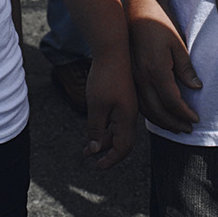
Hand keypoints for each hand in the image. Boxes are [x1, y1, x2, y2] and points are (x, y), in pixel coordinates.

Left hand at [81, 47, 137, 169]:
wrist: (113, 50)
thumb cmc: (104, 78)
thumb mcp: (96, 107)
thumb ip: (96, 129)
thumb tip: (95, 149)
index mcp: (126, 119)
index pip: (122, 148)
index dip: (110, 160)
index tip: (98, 166)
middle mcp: (129, 114)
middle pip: (121, 141)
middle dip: (105, 152)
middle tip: (90, 158)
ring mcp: (126, 105)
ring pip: (117, 130)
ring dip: (103, 140)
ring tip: (88, 148)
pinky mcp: (122, 97)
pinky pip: (116, 119)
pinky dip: (105, 127)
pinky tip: (95, 127)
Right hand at [126, 0, 201, 133]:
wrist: (137, 12)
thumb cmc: (159, 25)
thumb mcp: (177, 43)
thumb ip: (186, 68)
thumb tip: (196, 88)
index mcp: (156, 70)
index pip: (172, 101)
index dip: (185, 113)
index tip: (196, 119)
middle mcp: (142, 77)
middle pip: (158, 110)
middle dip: (174, 123)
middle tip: (188, 129)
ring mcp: (134, 78)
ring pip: (146, 109)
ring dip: (161, 122)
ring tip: (176, 127)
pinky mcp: (130, 76)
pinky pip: (139, 102)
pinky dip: (150, 113)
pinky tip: (159, 115)